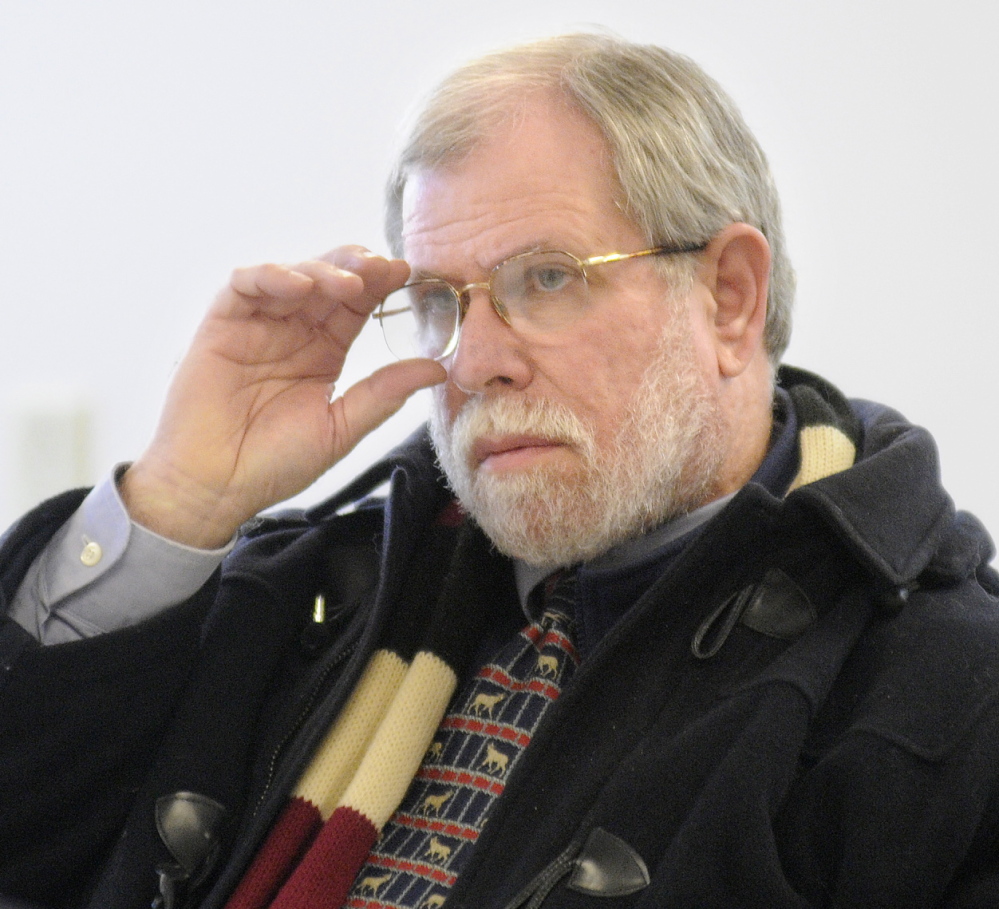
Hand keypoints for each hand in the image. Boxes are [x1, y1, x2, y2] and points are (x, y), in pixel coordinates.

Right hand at [120, 246, 445, 547]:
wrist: (216, 487)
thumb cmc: (275, 464)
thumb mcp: (341, 427)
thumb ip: (385, 393)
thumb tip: (438, 369)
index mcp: (324, 351)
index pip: (357, 305)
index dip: (382, 286)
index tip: (407, 275)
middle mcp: (294, 330)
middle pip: (329, 279)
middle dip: (358, 266)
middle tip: (384, 268)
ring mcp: (257, 323)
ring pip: (293, 274)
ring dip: (322, 269)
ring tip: (351, 284)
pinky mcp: (221, 324)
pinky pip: (244, 285)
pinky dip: (272, 276)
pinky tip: (299, 286)